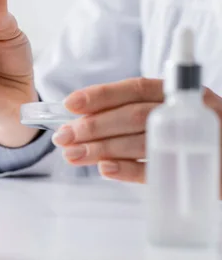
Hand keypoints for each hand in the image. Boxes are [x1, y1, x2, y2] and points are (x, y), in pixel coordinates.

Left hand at [52, 78, 221, 184]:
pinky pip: (157, 171)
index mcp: (177, 92)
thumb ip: (135, 109)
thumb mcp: (170, 110)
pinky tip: (105, 169)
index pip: (135, 88)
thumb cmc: (191, 129)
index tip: (71, 103)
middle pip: (134, 116)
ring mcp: (192, 142)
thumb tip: (83, 115)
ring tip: (73, 155)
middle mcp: (185, 112)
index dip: (102, 95)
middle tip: (64, 136)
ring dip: (103, 149)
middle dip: (94, 126)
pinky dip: (129, 170)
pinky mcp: (196, 171)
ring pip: (140, 143)